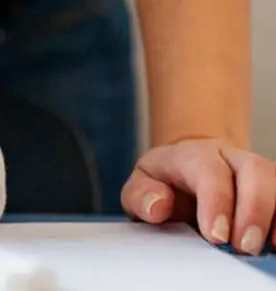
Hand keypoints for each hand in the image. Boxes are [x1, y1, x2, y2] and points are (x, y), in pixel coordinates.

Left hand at [122, 138, 275, 254]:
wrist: (185, 171)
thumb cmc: (163, 182)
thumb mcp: (140, 186)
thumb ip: (141, 195)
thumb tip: (159, 207)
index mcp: (192, 155)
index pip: (210, 171)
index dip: (216, 202)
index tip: (216, 236)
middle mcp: (229, 157)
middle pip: (254, 170)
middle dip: (254, 210)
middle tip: (244, 246)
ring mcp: (254, 171)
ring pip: (275, 180)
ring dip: (274, 214)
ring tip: (266, 247)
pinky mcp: (269, 187)